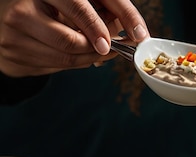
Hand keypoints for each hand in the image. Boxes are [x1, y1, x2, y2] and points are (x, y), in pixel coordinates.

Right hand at [0, 0, 148, 76]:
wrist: (5, 17)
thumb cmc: (50, 6)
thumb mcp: (75, 1)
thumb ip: (103, 9)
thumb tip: (136, 31)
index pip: (78, 6)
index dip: (99, 26)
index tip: (120, 39)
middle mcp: (23, 6)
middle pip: (73, 40)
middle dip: (98, 49)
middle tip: (111, 49)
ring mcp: (15, 29)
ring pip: (67, 56)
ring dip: (90, 58)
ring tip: (96, 50)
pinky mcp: (13, 50)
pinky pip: (55, 65)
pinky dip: (73, 62)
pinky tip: (75, 53)